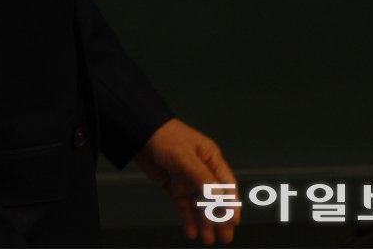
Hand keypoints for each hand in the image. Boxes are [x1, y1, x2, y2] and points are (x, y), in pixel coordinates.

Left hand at [135, 118, 239, 245]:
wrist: (138, 133)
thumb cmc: (165, 137)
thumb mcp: (184, 155)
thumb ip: (201, 176)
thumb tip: (220, 197)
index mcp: (210, 158)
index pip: (226, 184)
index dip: (231, 203)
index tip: (234, 221)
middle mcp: (202, 170)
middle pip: (215, 198)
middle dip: (221, 218)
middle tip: (225, 238)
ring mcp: (188, 179)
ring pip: (200, 205)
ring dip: (204, 222)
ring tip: (208, 240)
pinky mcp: (174, 186)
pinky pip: (184, 206)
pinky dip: (188, 219)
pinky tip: (191, 232)